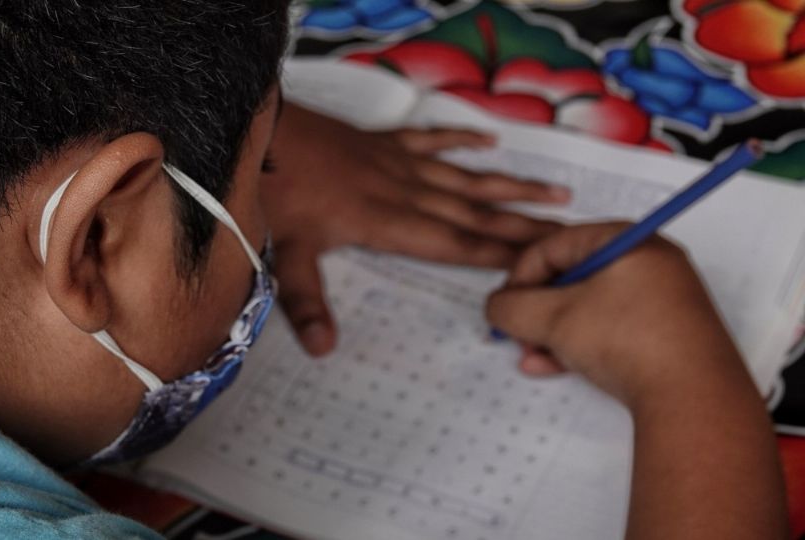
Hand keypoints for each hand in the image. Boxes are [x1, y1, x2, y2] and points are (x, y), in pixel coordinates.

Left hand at [262, 102, 568, 355]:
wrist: (260, 131)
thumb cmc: (273, 192)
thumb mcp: (286, 253)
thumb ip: (306, 302)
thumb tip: (324, 350)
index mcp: (387, 223)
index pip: (455, 244)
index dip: (498, 255)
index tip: (542, 262)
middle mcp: (404, 191)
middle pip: (475, 213)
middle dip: (525, 226)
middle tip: (573, 233)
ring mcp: (397, 162)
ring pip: (466, 177)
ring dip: (511, 188)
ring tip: (557, 194)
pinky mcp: (383, 141)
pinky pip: (432, 139)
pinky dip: (463, 141)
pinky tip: (490, 143)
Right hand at [485, 222, 750, 406]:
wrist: (693, 399)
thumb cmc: (630, 342)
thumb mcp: (554, 319)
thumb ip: (512, 307)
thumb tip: (496, 306)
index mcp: (627, 241)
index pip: (555, 245)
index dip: (520, 275)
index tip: (504, 306)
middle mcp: (649, 262)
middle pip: (571, 277)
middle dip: (536, 311)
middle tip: (517, 335)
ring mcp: (662, 300)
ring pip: (589, 308)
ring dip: (552, 333)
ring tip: (534, 359)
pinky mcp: (666, 334)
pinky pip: (611, 330)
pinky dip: (580, 345)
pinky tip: (553, 368)